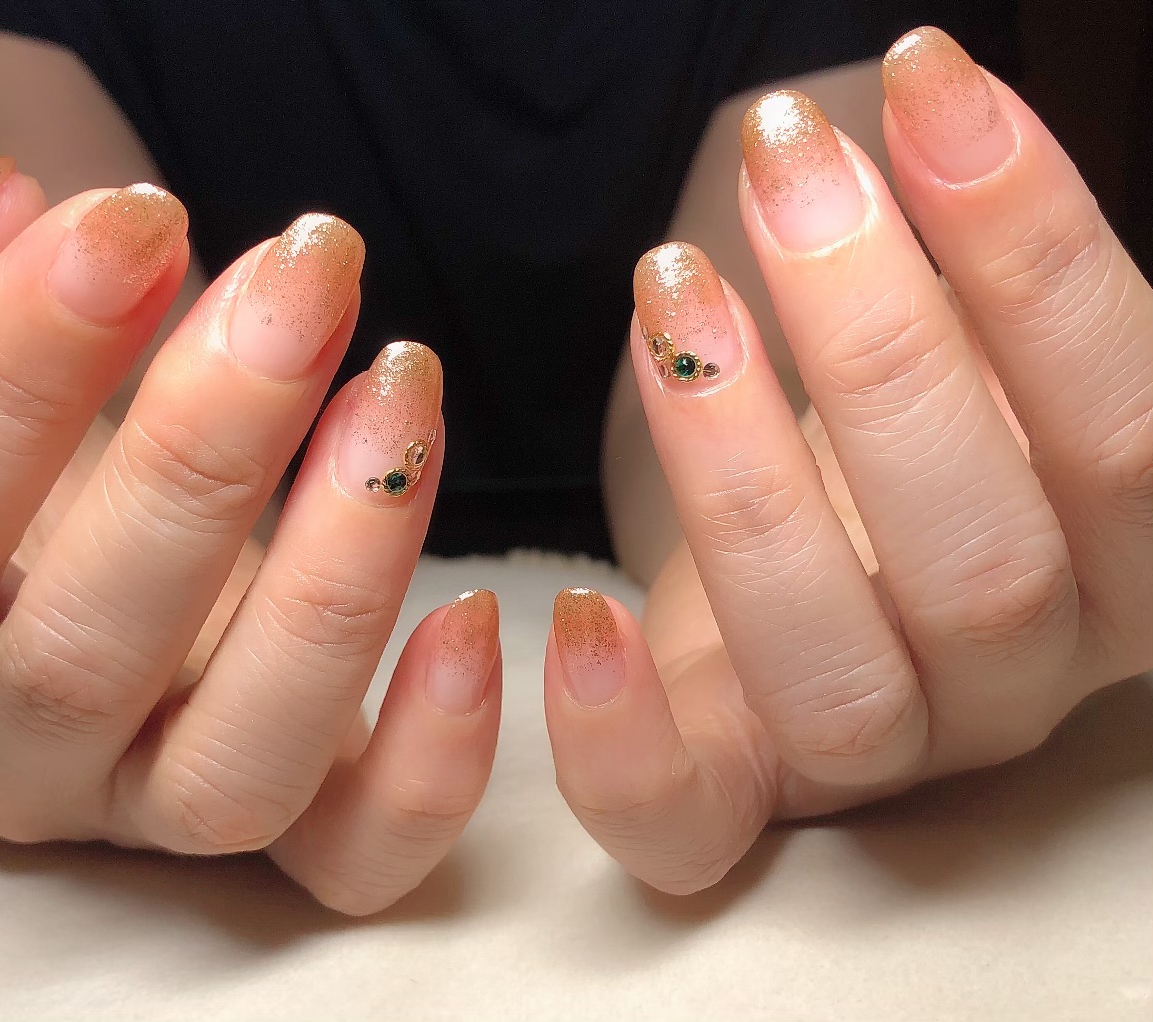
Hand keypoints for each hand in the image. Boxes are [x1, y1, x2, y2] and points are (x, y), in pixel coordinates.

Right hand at [0, 164, 500, 914]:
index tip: (136, 218)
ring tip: (399, 391)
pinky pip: (359, 858)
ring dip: (337, 576)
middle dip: (204, 448)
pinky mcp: (290, 837)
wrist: (99, 558)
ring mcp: (156, 815)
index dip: (14, 371)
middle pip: (86, 656)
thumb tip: (2, 206)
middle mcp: (11, 761)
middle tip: (304, 279)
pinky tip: (469, 613)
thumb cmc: (19, 469)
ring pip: (241, 764)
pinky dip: (431, 758)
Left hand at [545, 28, 1150, 892]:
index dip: (1036, 254)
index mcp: (1124, 570)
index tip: (927, 85)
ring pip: (834, 670)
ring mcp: (874, 752)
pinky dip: (621, 736)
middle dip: (878, 341)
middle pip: (982, 560)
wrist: (832, 552)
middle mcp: (1014, 680)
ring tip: (671, 291)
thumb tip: (949, 105)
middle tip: (787, 167)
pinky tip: (577, 615)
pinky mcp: (736, 788)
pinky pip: (684, 823)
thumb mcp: (988, 360)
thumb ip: (1000, 291)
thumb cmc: (915, 433)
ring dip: (742, 475)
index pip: (1130, 434)